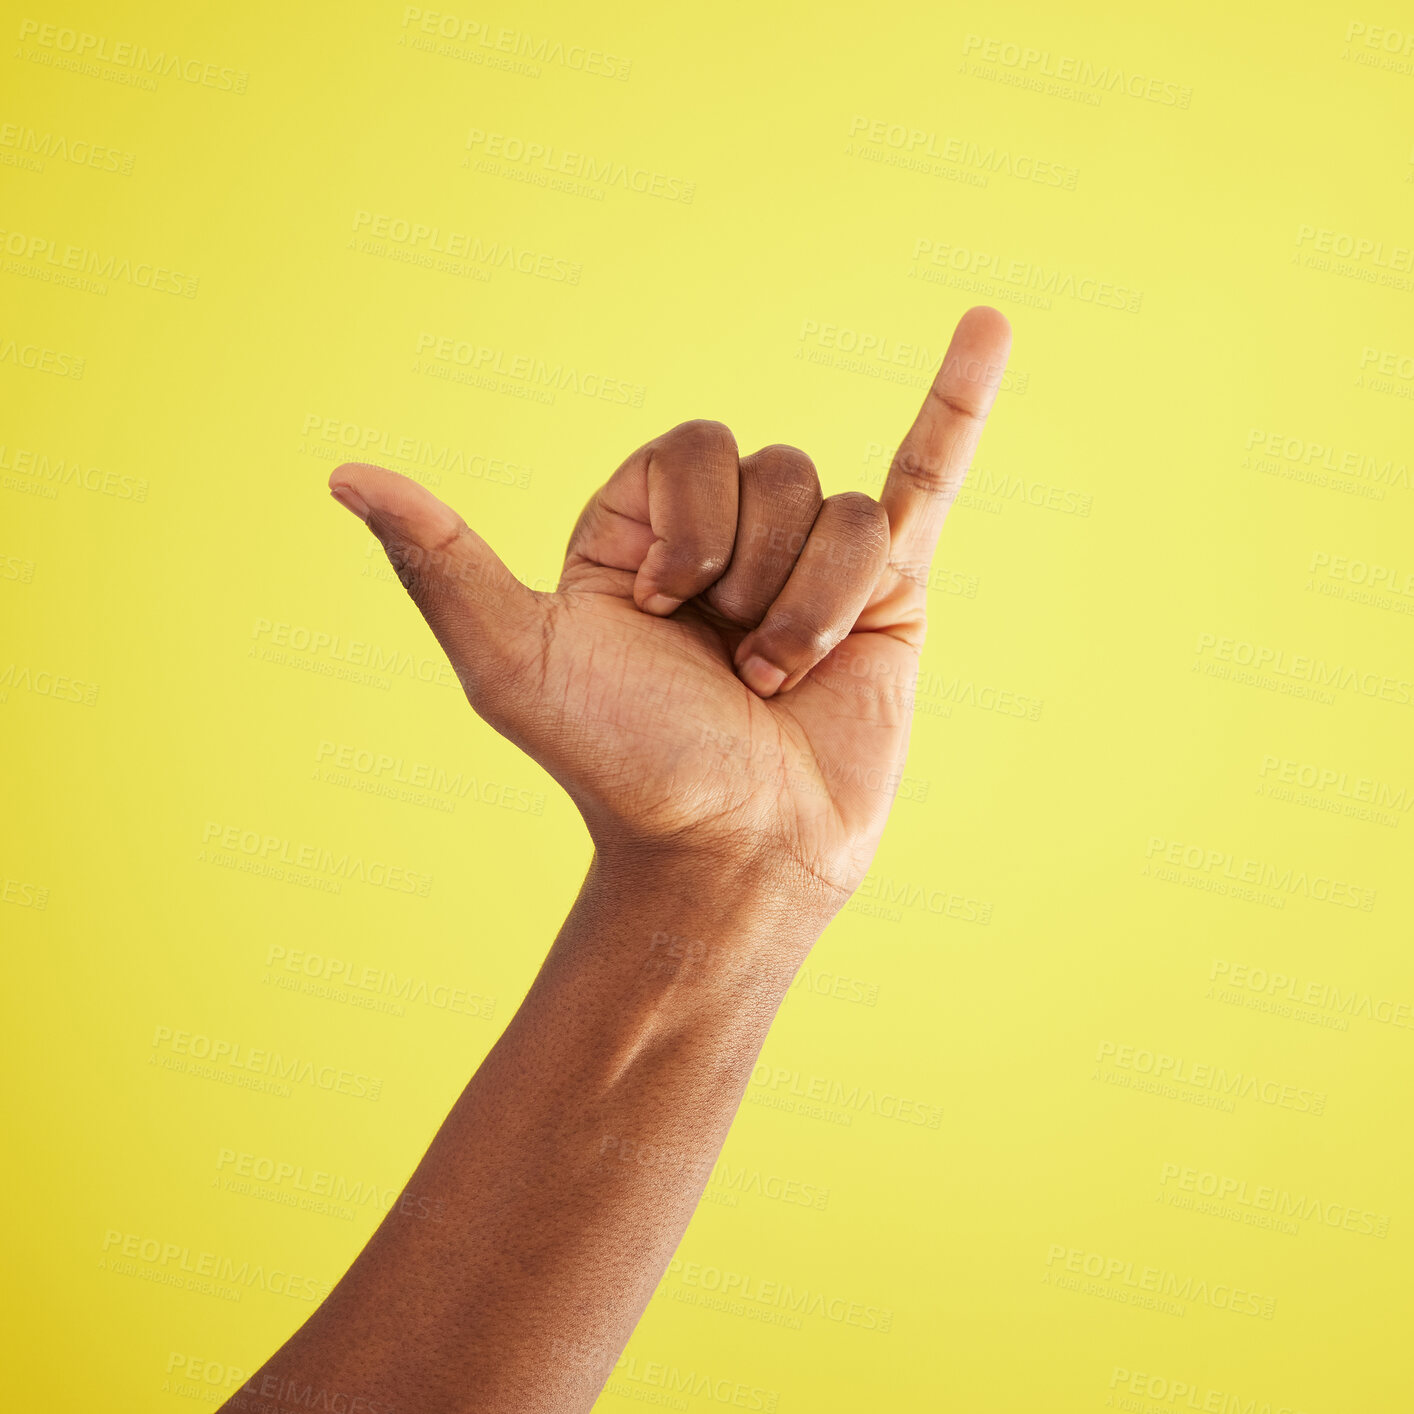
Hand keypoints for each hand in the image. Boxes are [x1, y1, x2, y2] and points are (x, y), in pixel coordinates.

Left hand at [329, 307, 1010, 922]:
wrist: (728, 855)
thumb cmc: (622, 767)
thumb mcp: (516, 663)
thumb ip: (444, 565)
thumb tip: (344, 473)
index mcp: (647, 529)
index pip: (691, 447)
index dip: (689, 524)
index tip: (664, 611)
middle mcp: (731, 536)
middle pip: (775, 473)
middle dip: (754, 577)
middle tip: (729, 668)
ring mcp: (813, 560)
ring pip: (844, 510)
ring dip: (811, 609)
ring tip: (782, 685)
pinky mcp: (889, 593)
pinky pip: (929, 478)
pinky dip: (962, 403)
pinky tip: (989, 325)